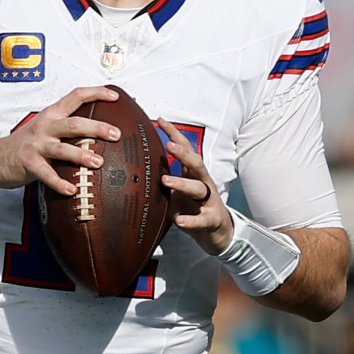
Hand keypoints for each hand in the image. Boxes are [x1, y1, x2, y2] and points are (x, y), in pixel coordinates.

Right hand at [0, 86, 118, 195]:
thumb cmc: (26, 144)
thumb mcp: (45, 128)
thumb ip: (67, 126)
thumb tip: (99, 130)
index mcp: (51, 115)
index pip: (75, 97)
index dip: (95, 93)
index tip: (114, 96)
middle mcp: (45, 127)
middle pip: (73, 123)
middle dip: (96, 127)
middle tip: (115, 134)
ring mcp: (36, 146)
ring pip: (62, 149)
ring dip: (81, 155)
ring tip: (98, 163)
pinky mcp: (29, 164)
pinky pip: (47, 175)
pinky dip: (60, 183)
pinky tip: (71, 190)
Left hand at [160, 129, 233, 253]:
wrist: (217, 233)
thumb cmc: (194, 208)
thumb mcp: (177, 192)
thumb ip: (164, 180)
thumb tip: (137, 168)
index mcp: (193, 174)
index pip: (185, 149)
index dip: (174, 134)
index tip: (160, 120)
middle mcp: (203, 183)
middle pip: (196, 164)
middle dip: (184, 154)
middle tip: (169, 146)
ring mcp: (209, 201)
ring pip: (198, 189)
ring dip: (182, 184)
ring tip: (166, 181)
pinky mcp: (211, 219)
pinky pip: (201, 220)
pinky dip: (190, 221)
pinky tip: (179, 221)